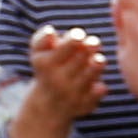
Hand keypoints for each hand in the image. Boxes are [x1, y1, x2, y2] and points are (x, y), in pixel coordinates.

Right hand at [18, 21, 107, 137]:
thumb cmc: (46, 68)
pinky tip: (99, 85)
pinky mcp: (83, 106)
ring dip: (96, 67)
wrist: (47, 104)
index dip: (73, 40)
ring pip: (88, 78)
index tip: (80, 35)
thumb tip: (50, 31)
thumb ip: (42, 39)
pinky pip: (95, 95)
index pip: (63, 50)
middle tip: (94, 43)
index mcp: (46, 64)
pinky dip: (99, 90)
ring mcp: (71, 94)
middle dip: (88, 49)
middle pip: (78, 61)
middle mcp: (58, 81)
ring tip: (100, 60)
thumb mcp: (38, 53)